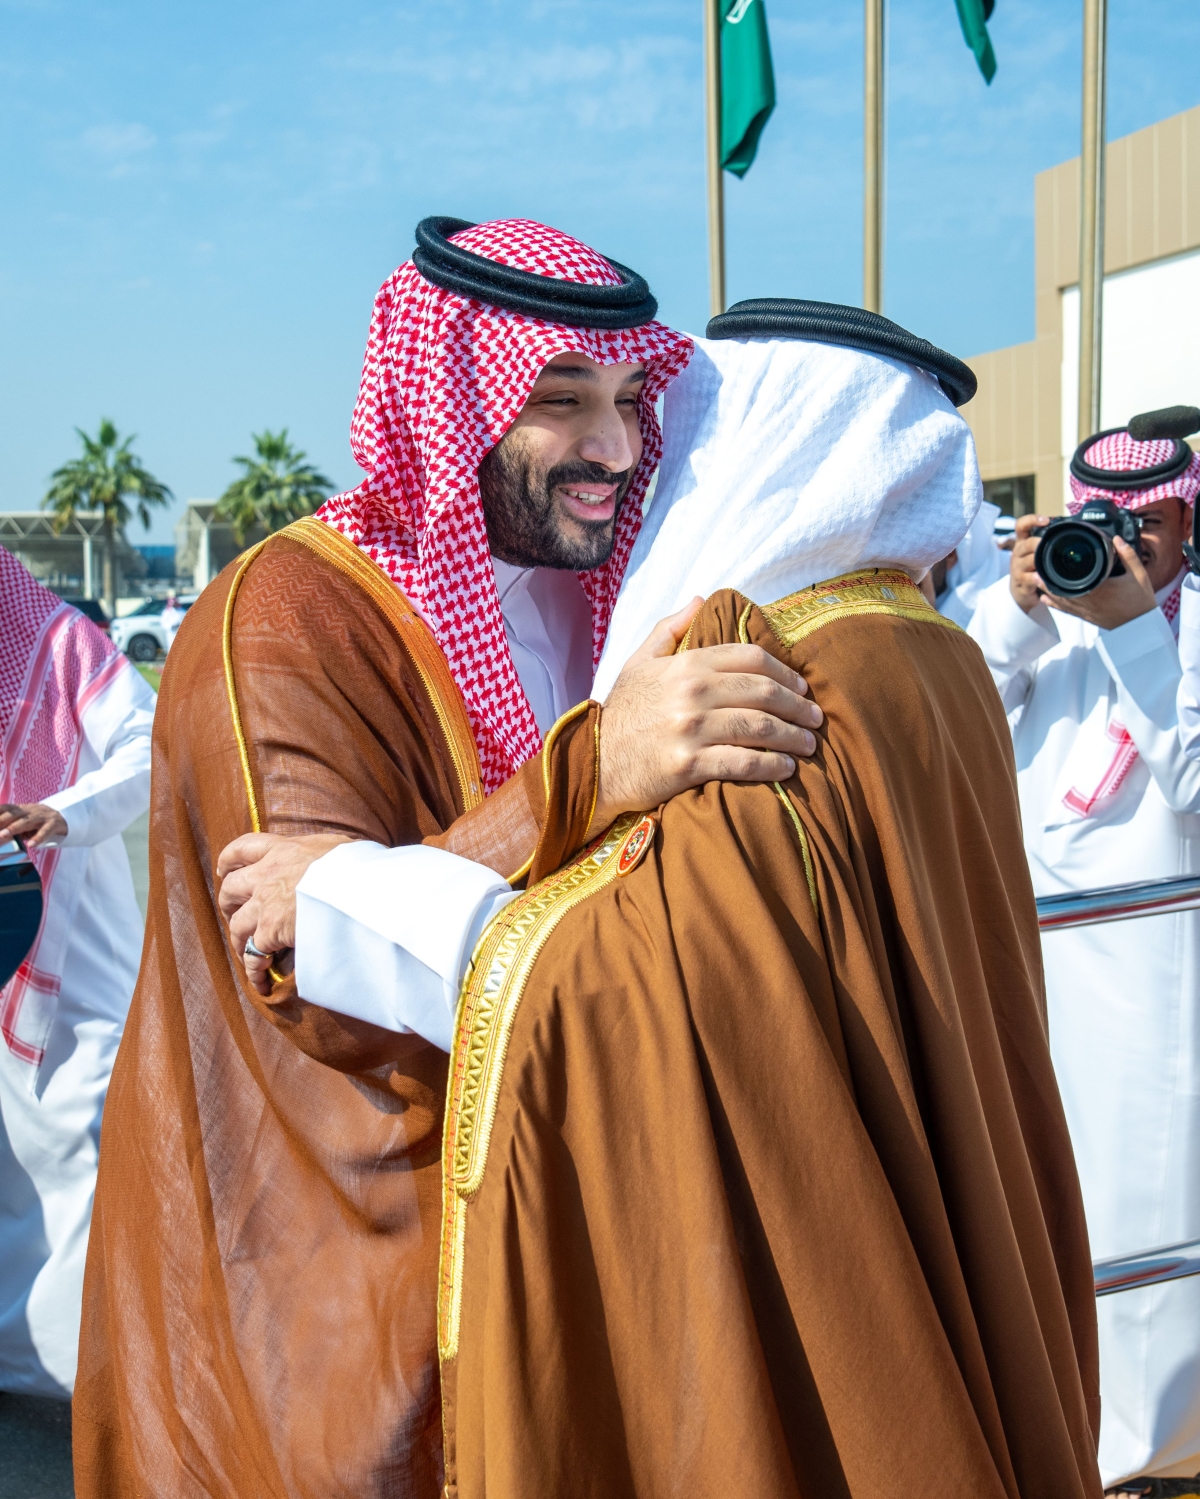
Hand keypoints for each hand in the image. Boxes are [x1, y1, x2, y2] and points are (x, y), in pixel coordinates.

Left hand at [0, 803, 68, 847]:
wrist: (63, 817)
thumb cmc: (37, 821)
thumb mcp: (22, 821)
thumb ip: (9, 826)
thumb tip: (0, 836)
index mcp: (20, 809)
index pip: (4, 809)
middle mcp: (30, 810)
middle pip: (13, 814)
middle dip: (0, 821)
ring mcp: (42, 816)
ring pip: (27, 820)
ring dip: (14, 827)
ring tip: (4, 834)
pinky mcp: (54, 824)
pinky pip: (45, 830)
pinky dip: (38, 837)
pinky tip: (31, 845)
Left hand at [217, 831, 351, 994]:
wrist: (357, 886)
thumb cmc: (356, 865)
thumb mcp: (338, 846)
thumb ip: (323, 853)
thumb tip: (334, 859)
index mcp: (283, 850)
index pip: (242, 849)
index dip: (228, 861)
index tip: (224, 870)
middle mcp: (267, 875)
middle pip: (230, 888)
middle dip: (228, 903)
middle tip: (235, 913)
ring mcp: (265, 904)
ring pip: (236, 925)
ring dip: (238, 940)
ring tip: (247, 951)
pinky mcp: (269, 932)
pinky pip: (253, 956)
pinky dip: (254, 971)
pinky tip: (261, 982)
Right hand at [593, 598, 822, 826]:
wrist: (593, 763)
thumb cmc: (621, 714)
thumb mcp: (638, 662)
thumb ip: (670, 629)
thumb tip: (701, 598)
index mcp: (686, 664)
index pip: (751, 658)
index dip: (785, 672)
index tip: (802, 687)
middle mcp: (692, 692)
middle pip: (764, 693)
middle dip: (798, 706)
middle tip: (815, 718)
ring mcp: (691, 729)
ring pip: (760, 727)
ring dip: (793, 737)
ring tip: (809, 744)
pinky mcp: (689, 764)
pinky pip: (744, 763)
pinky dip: (773, 766)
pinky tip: (787, 768)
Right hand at [1009, 514, 1050, 613]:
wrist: (1020, 590)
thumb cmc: (1032, 568)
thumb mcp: (1036, 553)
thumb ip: (1047, 543)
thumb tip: (1073, 529)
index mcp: (1023, 542)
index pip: (1021, 525)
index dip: (1032, 520)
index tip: (1046, 520)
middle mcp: (1018, 553)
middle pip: (1027, 543)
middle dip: (1039, 543)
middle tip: (1050, 544)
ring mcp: (1018, 568)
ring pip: (1030, 560)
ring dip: (1040, 561)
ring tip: (1049, 562)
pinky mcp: (1021, 582)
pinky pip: (1030, 578)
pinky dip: (1038, 579)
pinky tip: (1043, 580)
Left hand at [1011, 513, 1155, 628]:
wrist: (1141, 625)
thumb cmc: (1140, 600)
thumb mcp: (1138, 574)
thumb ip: (1127, 555)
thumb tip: (1117, 539)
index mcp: (1100, 589)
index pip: (1073, 581)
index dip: (1058, 573)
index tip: (1048, 562)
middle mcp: (1089, 601)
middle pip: (1062, 591)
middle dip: (1048, 581)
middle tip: (1036, 569)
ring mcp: (1086, 611)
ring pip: (1061, 602)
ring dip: (1048, 591)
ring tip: (1036, 580)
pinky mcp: (1087, 618)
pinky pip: (1067, 612)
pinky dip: (1055, 605)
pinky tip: (1045, 599)